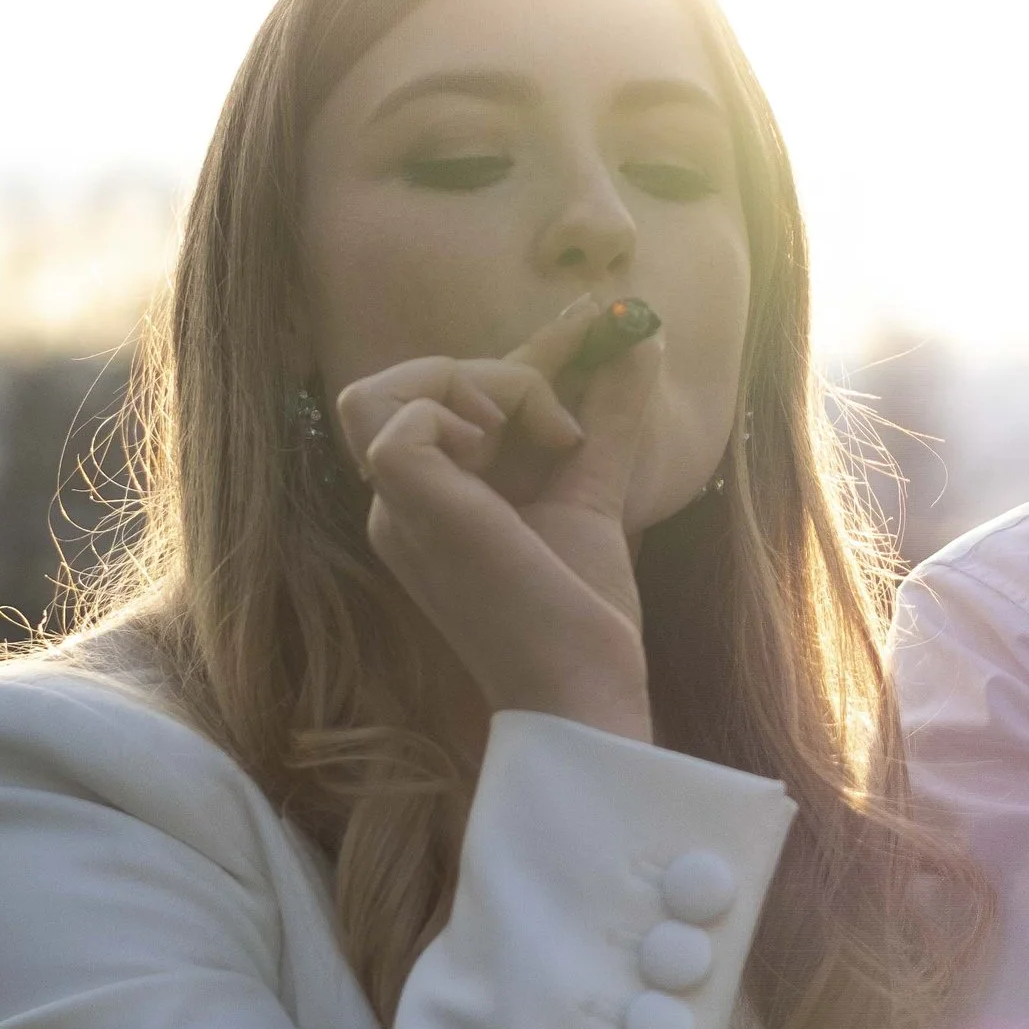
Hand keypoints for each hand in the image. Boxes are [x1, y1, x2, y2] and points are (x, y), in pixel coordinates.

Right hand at [333, 291, 663, 738]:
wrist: (584, 689)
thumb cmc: (583, 614)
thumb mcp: (594, 491)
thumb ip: (609, 420)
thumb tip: (645, 340)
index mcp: (431, 503)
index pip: (443, 399)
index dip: (519, 364)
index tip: (595, 339)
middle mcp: (399, 506)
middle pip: (401, 385)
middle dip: (495, 375)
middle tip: (566, 427)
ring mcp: (397, 510)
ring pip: (383, 391)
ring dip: (468, 387)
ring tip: (536, 438)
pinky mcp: (409, 508)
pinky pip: (397, 418)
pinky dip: (461, 411)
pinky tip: (511, 458)